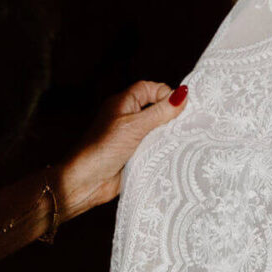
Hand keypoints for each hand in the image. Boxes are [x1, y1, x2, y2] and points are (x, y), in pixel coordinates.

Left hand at [53, 79, 179, 219]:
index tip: (180, 106)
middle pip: (156, 109)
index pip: (150, 89)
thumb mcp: (134, 126)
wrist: (84, 183)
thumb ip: (159, 112)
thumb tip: (182, 95)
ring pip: (157, 130)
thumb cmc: (102, 149)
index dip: (165, 94)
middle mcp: (128, 118)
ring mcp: (131, 137)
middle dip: (170, 115)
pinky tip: (173, 153)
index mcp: (124, 103)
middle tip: (186, 124)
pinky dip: (162, 150)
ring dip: (167, 135)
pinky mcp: (135, 155)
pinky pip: (154, 148)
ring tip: (182, 139)